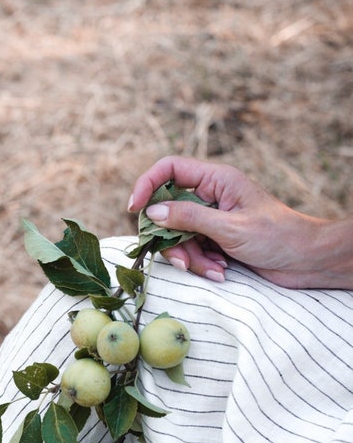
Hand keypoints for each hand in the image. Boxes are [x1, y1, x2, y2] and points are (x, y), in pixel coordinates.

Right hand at [128, 156, 352, 289]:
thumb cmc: (278, 236)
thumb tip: (152, 212)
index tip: (135, 210)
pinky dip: (202, 264)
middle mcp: (211, 196)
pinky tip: (221, 272)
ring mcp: (212, 219)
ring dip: (191, 258)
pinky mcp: (216, 240)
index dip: (147, 185)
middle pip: (168, 211)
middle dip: (172, 240)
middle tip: (183, 261)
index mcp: (216, 180)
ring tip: (214, 270)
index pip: (170, 170)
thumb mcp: (230, 227)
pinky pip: (192, 250)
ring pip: (178, 236)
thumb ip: (189, 218)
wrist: (306, 260)